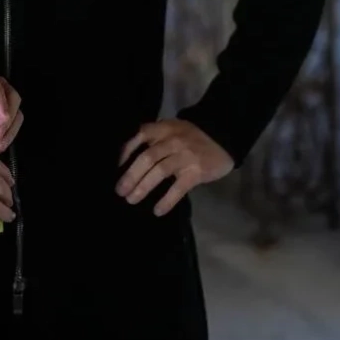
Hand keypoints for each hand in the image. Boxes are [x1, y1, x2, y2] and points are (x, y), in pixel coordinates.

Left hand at [116, 120, 233, 216]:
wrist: (223, 137)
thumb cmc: (192, 137)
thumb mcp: (172, 130)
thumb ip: (156, 139)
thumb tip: (130, 159)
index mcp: (164, 128)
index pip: (140, 135)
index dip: (126, 150)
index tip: (117, 167)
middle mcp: (172, 140)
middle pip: (147, 157)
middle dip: (131, 174)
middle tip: (120, 190)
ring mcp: (185, 156)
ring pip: (159, 171)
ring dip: (143, 186)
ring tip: (131, 199)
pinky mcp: (196, 171)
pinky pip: (178, 188)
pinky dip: (167, 200)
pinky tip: (157, 210)